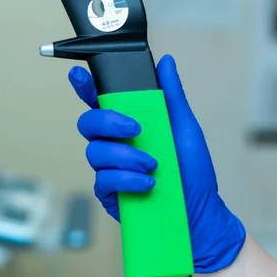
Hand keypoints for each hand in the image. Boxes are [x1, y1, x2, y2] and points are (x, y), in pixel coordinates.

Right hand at [68, 54, 244, 272]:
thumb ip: (171, 95)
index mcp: (128, 122)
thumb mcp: (185, 128)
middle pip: (88, 122)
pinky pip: (103, 179)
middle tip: (136, 130)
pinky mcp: (107, 191)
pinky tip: (147, 183)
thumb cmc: (192, 172)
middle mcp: (114, 142)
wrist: (197, 214)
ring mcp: (108, 167)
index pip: (100, 100)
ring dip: (125, 156)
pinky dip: (126, 178)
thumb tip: (167, 61)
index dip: (85, 87)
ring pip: (95, 151)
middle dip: (109, 122)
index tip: (78, 76)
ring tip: (153, 166)